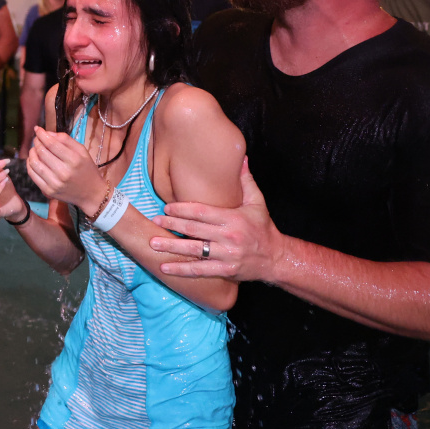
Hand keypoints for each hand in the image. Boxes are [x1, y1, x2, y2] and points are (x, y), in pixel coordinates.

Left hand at [27, 127, 105, 213]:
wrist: (91, 193)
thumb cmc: (87, 169)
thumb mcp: (82, 151)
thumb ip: (66, 140)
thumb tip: (47, 133)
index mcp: (74, 160)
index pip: (52, 144)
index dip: (42, 135)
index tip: (38, 129)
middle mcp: (64, 172)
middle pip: (42, 152)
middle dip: (36, 142)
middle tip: (37, 139)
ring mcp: (55, 183)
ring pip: (35, 163)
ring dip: (31, 152)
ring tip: (34, 148)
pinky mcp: (48, 191)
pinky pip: (33, 175)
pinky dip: (30, 164)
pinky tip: (33, 159)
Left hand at [150, 157, 285, 282]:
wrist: (276, 258)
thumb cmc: (263, 227)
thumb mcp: (257, 202)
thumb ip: (246, 180)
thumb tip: (241, 157)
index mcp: (233, 218)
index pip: (203, 212)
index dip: (183, 209)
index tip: (167, 207)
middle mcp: (229, 236)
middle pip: (195, 230)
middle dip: (172, 224)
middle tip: (154, 220)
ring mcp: (226, 255)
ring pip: (194, 251)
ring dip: (172, 247)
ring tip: (153, 243)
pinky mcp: (225, 271)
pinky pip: (200, 271)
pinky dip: (182, 270)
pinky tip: (165, 267)